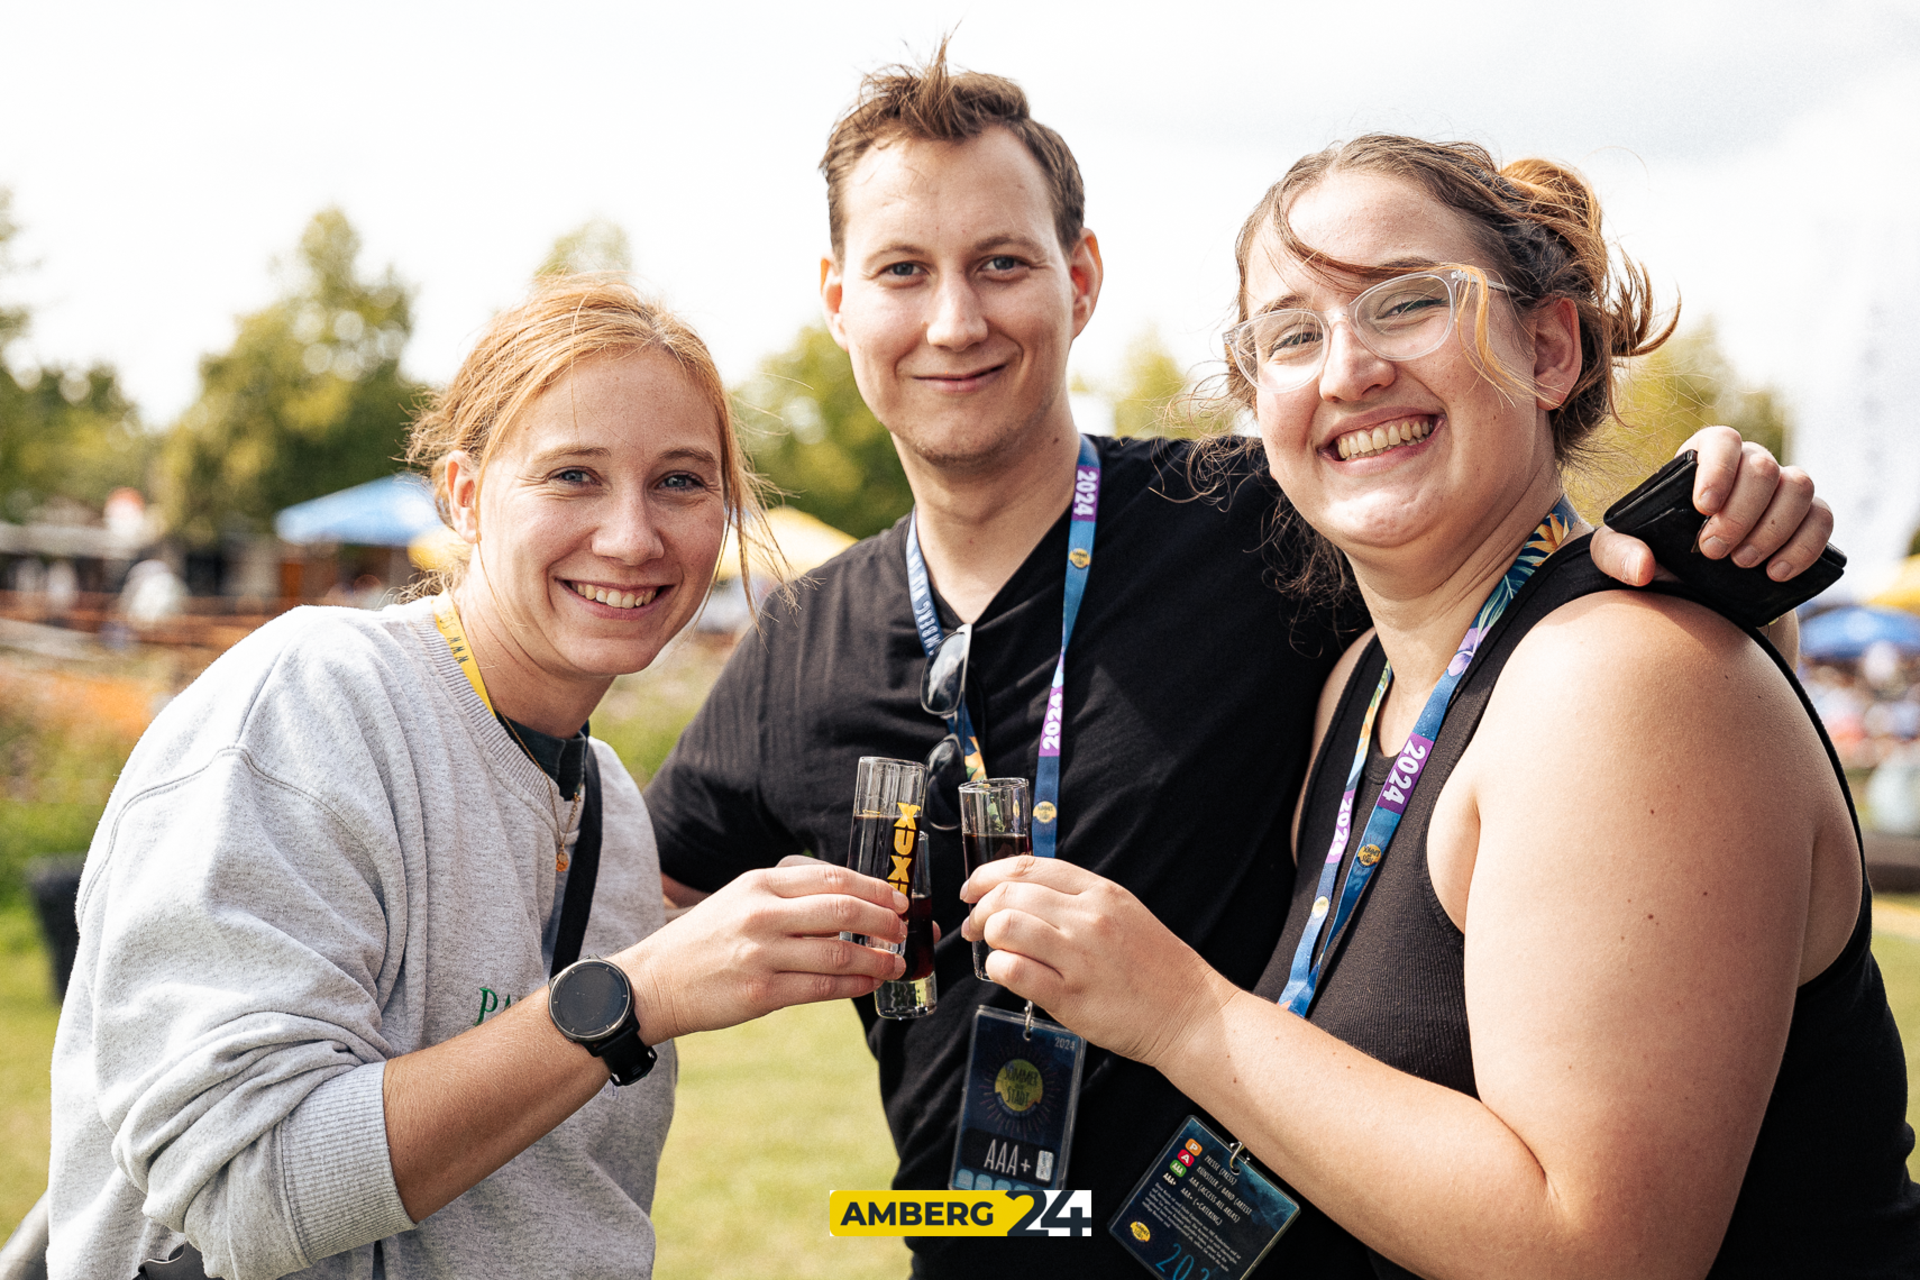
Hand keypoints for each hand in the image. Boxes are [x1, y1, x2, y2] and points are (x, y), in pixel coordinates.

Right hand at [621, 857, 907, 1043]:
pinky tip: (869, 983)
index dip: (874, 888)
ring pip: (838, 952)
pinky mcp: (760, 992)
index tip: (898, 899)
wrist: (655, 982)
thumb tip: (849, 897)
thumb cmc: (706, 940)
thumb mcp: (741, 899)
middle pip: (842, 909)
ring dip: (876, 958)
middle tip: (904, 929)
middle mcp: (762, 913)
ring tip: (895, 962)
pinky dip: (854, 985)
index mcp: (760, 883)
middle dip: (883, 920)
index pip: (832, 877)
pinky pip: (821, 987)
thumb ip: (788, 894)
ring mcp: (761, 954)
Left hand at [960, 857, 1228, 1070]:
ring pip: (1005, 927)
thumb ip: (1078, 900)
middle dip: (979, 909)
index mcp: (1099, 892)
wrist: (1189, 1013)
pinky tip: (1005, 974)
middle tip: (974, 927)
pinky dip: (997, 969)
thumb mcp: (1123, 913)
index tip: (972, 890)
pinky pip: (1013, 971)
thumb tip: (1024, 896)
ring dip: (988, 938)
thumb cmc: (1155, 967)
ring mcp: (1079, 957)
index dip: (988, 875)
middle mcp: (1087, 918)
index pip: (1028, 867)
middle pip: (1009, 894)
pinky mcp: (1070, 997)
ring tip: (994, 951)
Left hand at [1591, 425, 1831, 586]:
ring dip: (1773, 528)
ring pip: (1799, 486)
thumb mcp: (1617, 553)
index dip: (1718, 468)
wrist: (1696, 588)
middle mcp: (1749, 467)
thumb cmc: (1657, 555)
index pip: (1721, 440)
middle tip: (1712, 551)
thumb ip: (1616, 554)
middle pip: (1763, 467)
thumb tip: (1643, 567)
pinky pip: (1823, 518)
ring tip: (1742, 563)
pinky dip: (1804, 545)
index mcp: (1702, 460)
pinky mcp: (1808, 519)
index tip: (1702, 507)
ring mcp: (1783, 491)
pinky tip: (1776, 572)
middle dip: (1740, 512)